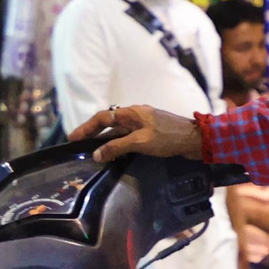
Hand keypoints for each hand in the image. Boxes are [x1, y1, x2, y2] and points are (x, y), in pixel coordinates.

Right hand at [71, 104, 203, 162]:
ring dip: (105, 140)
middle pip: (109, 123)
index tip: (73, 138)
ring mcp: (143, 124)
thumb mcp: (140, 142)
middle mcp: (135, 115)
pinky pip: (128, 137)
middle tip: (79, 145)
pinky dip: (118, 144)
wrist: (194, 139)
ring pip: (118, 131)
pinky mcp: (150, 133)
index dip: (86, 127)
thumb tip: (96, 154)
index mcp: (131, 113)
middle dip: (93, 133)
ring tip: (93, 152)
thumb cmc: (167, 138)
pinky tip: (115, 155)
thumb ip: (117, 147)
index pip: (102, 118)